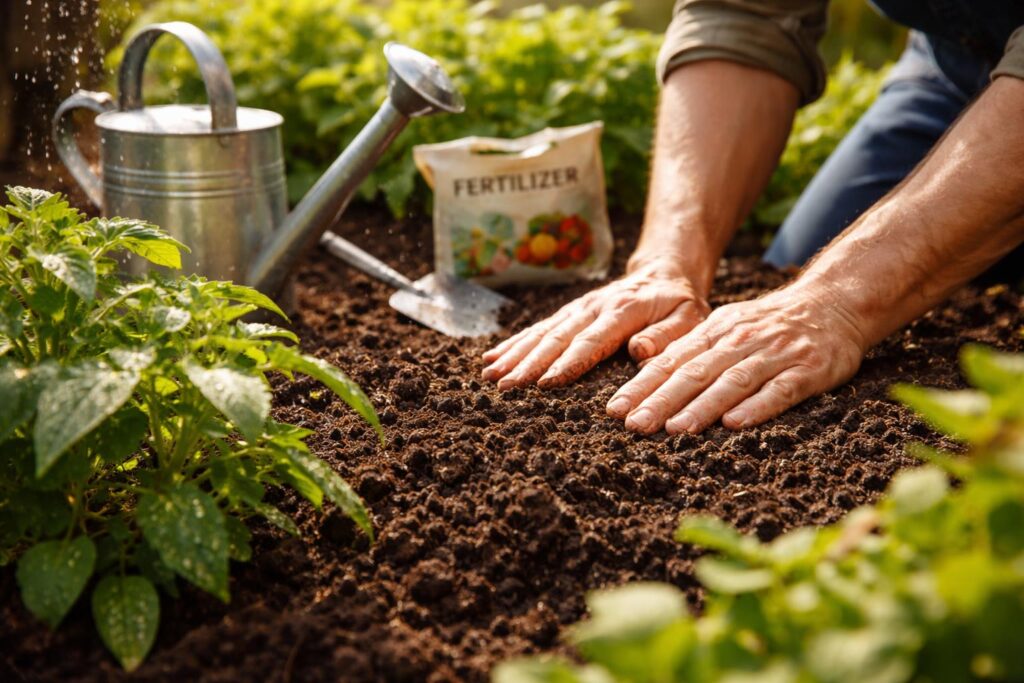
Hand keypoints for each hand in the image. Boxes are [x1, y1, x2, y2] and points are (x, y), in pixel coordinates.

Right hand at [481, 261, 709, 389]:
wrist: (664, 272)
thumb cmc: (679, 304)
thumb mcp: (689, 318)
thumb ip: (667, 336)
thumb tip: (639, 350)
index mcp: (624, 310)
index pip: (592, 340)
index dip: (568, 362)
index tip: (546, 383)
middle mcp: (595, 307)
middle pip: (557, 337)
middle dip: (529, 363)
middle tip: (506, 385)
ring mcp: (578, 308)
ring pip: (542, 332)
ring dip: (515, 354)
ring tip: (489, 374)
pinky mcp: (569, 312)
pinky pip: (538, 328)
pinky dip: (514, 343)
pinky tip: (492, 358)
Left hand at [605, 282, 868, 433]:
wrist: (834, 303)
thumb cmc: (770, 325)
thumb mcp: (727, 328)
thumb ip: (692, 351)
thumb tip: (646, 375)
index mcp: (716, 331)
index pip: (672, 361)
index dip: (642, 386)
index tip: (615, 410)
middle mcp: (741, 341)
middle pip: (695, 372)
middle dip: (661, 400)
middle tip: (634, 425)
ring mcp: (775, 355)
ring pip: (733, 381)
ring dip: (702, 407)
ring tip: (675, 429)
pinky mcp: (809, 370)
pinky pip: (781, 390)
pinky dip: (758, 407)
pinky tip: (736, 424)